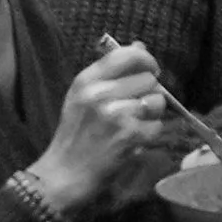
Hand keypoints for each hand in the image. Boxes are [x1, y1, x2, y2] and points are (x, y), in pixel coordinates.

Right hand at [36, 44, 176, 218]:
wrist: (64, 175)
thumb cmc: (75, 135)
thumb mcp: (82, 97)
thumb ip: (110, 72)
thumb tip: (141, 46)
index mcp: (86, 80)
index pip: (127, 54)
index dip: (146, 59)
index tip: (150, 70)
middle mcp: (100, 94)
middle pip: (149, 78)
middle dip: (148, 93)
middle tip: (134, 109)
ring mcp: (115, 115)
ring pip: (157, 101)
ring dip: (151, 114)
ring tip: (133, 125)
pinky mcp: (129, 136)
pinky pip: (157, 125)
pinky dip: (150, 135)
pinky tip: (132, 141)